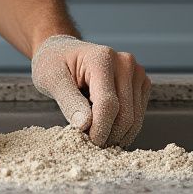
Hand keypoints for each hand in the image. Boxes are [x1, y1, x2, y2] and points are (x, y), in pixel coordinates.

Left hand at [31, 34, 150, 147]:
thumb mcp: (52, 79)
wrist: (63, 52)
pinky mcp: (140, 84)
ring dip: (115, 134)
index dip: (99, 129)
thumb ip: (68, 101)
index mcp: (102, 57)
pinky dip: (122, 128)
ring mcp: (136, 73)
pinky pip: (138, 115)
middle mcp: (124, 62)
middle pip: (125, 114)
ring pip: (134, 118)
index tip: (87, 142)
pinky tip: (105, 124)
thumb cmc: (54, 63)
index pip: (107, 104)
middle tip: (88, 141)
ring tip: (94, 133)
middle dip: (107, 135)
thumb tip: (85, 125)